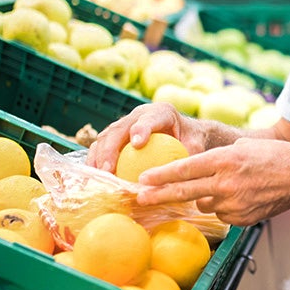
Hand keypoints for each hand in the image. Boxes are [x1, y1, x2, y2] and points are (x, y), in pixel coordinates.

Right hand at [86, 102, 208, 171]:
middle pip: (120, 128)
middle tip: (108, 170)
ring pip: (106, 136)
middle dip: (111, 148)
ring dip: (98, 156)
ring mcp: (126, 124)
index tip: (137, 144)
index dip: (141, 129)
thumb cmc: (191, 141)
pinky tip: (94, 177)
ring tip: (99, 176)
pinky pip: (102, 146)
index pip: (150, 119)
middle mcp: (140, 114)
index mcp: (162, 112)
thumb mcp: (195, 147)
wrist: (185, 134)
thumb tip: (176, 177)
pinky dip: (95, 160)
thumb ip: (188, 157)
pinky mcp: (117, 136)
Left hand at [136, 138, 289, 225]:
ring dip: (205, 197)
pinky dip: (224, 206)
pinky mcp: (241, 219)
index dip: (162, 175)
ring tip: (227, 187)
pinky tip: (241, 197)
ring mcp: (234, 203)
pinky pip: (221, 213)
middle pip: (185, 192)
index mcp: (225, 160)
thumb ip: (218, 158)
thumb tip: (197, 170)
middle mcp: (227, 183)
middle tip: (140, 199)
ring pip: (204, 203)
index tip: (143, 179)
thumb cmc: (275, 156)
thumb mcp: (243, 147)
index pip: (186, 168)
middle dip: (159, 195)